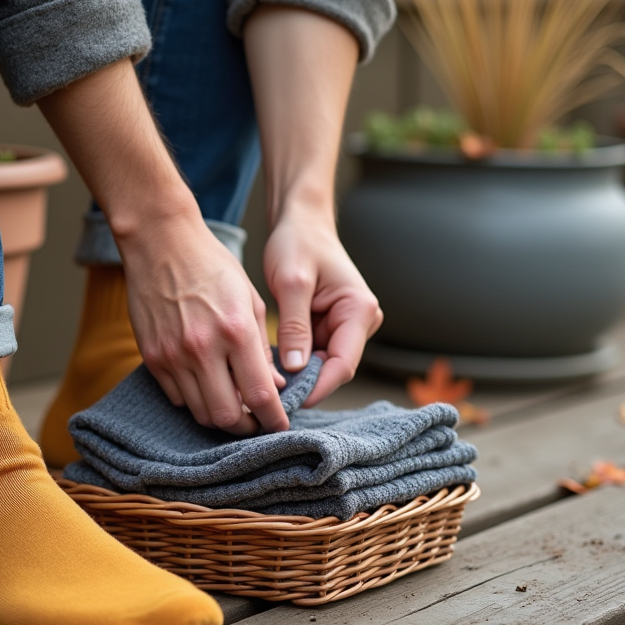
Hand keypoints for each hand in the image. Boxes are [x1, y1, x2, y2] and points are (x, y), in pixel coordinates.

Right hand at [118, 216, 288, 435]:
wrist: (160, 243)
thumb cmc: (211, 265)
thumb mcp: (250, 300)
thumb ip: (262, 347)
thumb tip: (274, 385)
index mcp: (236, 331)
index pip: (260, 395)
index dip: (274, 419)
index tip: (280, 423)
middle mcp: (203, 348)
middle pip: (227, 416)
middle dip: (247, 427)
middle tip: (256, 421)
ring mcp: (173, 355)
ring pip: (200, 412)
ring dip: (220, 415)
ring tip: (233, 404)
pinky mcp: (152, 357)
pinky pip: (176, 397)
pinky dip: (195, 400)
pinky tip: (206, 385)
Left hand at [263, 209, 382, 405]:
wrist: (300, 222)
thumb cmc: (297, 242)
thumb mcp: (292, 282)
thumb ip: (294, 326)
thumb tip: (294, 368)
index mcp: (359, 310)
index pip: (343, 365)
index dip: (316, 387)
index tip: (286, 402)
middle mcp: (359, 322)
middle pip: (334, 370)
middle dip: (304, 385)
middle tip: (268, 399)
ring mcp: (345, 326)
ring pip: (321, 366)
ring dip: (296, 376)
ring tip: (264, 385)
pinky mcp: (329, 327)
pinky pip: (312, 355)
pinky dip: (292, 363)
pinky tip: (269, 368)